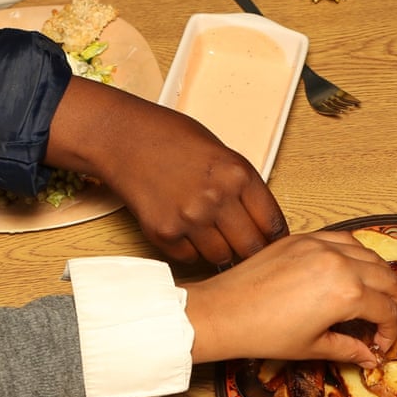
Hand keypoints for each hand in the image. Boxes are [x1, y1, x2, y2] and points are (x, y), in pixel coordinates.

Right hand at [47, 78, 286, 266]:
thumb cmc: (170, 138)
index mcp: (238, 174)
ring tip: (210, 235)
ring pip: (221, 258)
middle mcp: (217, 198)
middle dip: (250, 251)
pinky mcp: (164, 233)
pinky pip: (190, 258)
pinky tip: (184, 230)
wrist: (122, 137)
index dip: (275, 238)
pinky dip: (191, 251)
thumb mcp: (221, 153)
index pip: (273, 224)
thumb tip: (263, 222)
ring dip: (220, 252)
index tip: (272, 243)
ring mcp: (190, 218)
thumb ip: (242, 186)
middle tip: (244, 249)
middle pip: (251, 248)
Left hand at [185, 232, 396, 365]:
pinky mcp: (304, 238)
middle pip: (387, 278)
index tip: (382, 344)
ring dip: (383, 274)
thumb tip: (371, 357)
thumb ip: (349, 348)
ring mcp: (321, 246)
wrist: (223, 312)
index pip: (386, 310)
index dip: (391, 331)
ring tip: (387, 290)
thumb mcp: (313, 347)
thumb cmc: (264, 334)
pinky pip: (344, 239)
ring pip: (370, 254)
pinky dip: (358, 252)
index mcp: (346, 293)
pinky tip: (359, 265)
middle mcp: (340, 263)